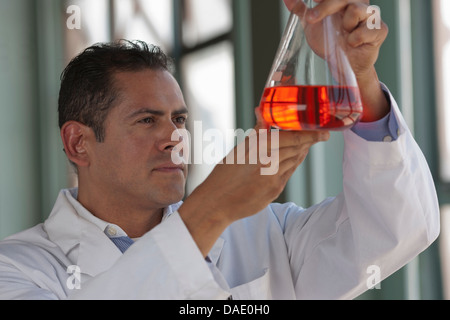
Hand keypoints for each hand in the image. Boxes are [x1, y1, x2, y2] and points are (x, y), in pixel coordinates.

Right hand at [179, 111, 329, 255]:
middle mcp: (268, 164)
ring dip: (302, 152)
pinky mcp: (275, 191)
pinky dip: (294, 164)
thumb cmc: (223, 175)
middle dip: (310, 141)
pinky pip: (289, 174)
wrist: (217, 204)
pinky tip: (295, 159)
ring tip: (308, 144)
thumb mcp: (237, 151)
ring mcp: (273, 179)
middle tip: (321, 134)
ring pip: (295, 161)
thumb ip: (256, 134)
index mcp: (258, 149)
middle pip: (297, 149)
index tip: (322, 131)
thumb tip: (263, 114)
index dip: (309, 134)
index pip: (291, 138)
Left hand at [284, 0, 389, 121]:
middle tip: (312, 18)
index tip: (313, 5)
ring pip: (356, 9)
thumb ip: (301, 11)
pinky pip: (366, 30)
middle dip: (326, 6)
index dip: (325, 0)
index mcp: (344, 1)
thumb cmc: (330, 43)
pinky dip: (355, 39)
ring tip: (344, 35)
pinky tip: (353, 44)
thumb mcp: (312, 26)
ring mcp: (371, 15)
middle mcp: (359, 3)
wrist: (343, 66)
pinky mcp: (380, 30)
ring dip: (344, 25)